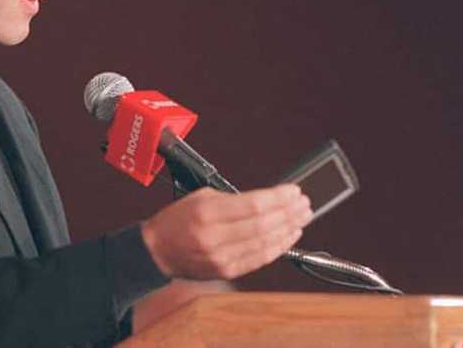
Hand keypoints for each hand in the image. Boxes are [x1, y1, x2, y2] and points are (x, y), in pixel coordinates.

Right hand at [140, 183, 311, 279]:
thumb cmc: (177, 220)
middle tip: (304, 203)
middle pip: (263, 224)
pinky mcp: (226, 271)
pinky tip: (290, 235)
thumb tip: (269, 200)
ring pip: (265, 243)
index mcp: (206, 212)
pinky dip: (279, 247)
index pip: (253, 205)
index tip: (294, 191)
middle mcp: (214, 237)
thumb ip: (233, 199)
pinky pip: (260, 259)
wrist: (157, 251)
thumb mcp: (200, 197)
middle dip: (289, 212)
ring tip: (302, 217)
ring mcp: (221, 257)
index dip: (278, 198)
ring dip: (289, 228)